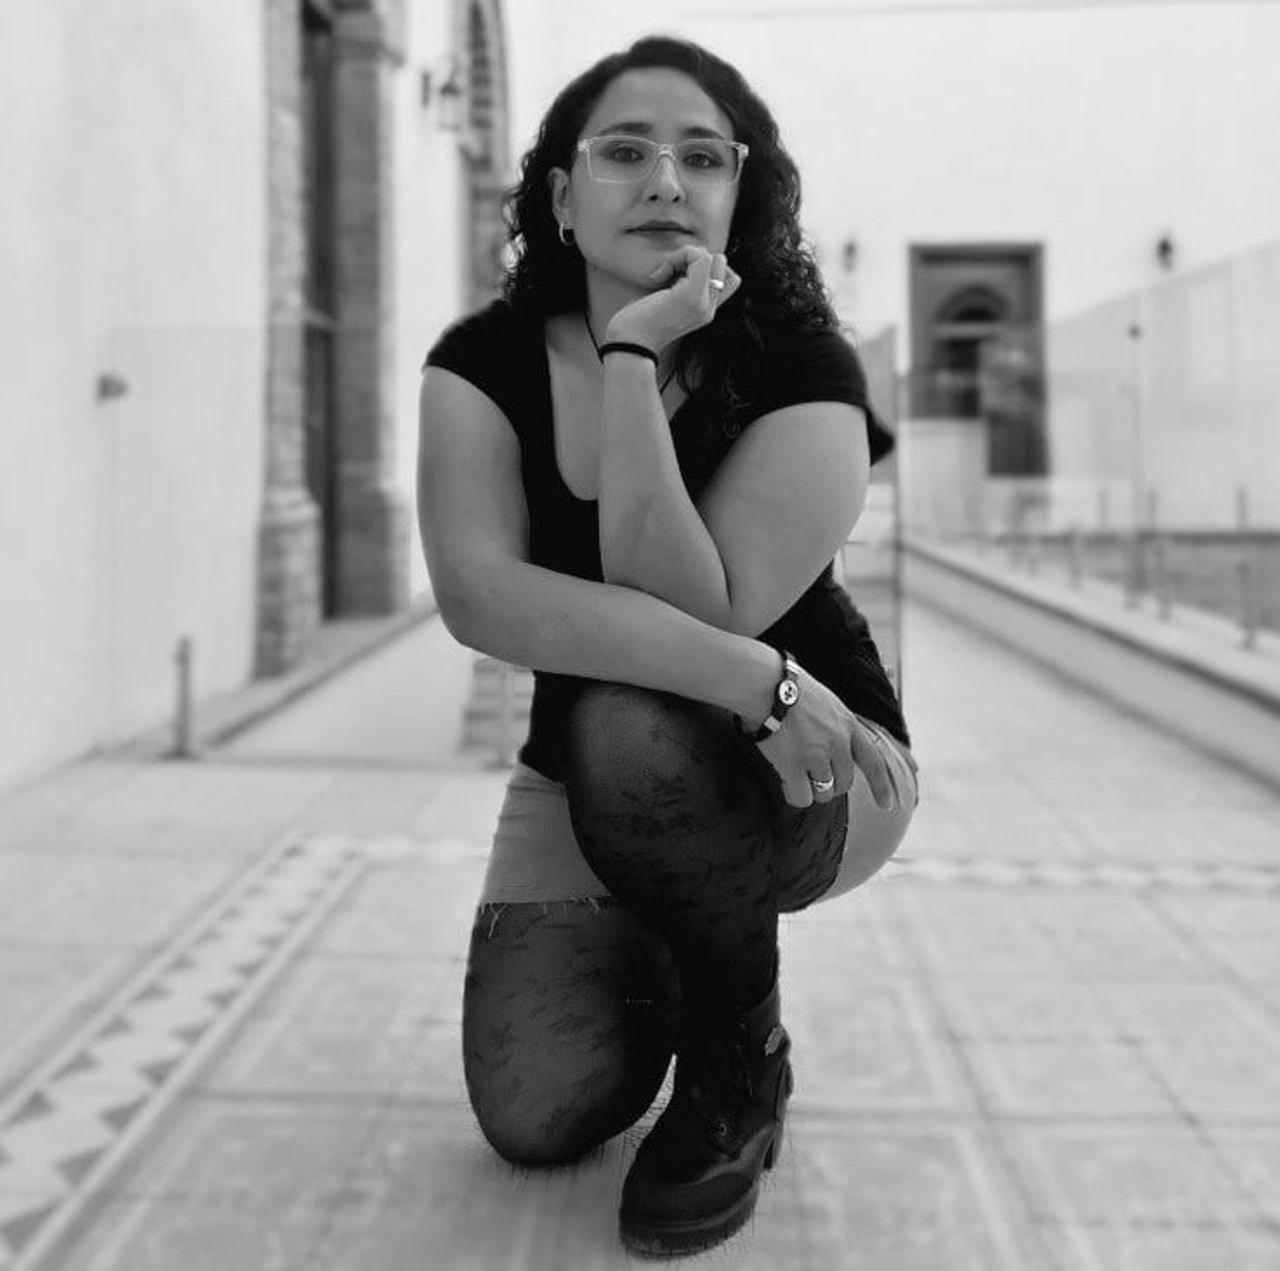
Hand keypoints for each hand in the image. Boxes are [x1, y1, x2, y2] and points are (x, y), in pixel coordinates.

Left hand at [604, 246, 742, 352]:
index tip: (675, 277)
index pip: (727, 278)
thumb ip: (680, 283)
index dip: (703, 267)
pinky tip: (658, 276)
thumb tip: (688, 256)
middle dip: (697, 257)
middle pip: (723, 265)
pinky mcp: (691, 296)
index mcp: (704, 311)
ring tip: (664, 273)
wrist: (628, 343)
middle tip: (671, 272)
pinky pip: (701, 257)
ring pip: (713, 258)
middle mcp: (708, 309)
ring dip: (686, 256)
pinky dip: (678, 256)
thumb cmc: (637, 322)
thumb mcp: (663, 300)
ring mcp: (703, 304)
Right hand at [752, 663, 898, 810]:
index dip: (882, 786)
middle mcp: (838, 743)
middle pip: (845, 783)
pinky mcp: (794, 766)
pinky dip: (794, 794)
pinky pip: (801, 797)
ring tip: (794, 771)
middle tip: (811, 774)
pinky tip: (786, 782)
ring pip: (824, 793)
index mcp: (848, 725)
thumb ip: (837, 727)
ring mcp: (816, 756)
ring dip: (810, 788)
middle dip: (831, 784)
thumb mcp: (827, 703)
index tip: (888, 805)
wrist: (767, 686)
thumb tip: (835, 751)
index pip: (873, 761)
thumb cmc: (791, 689)